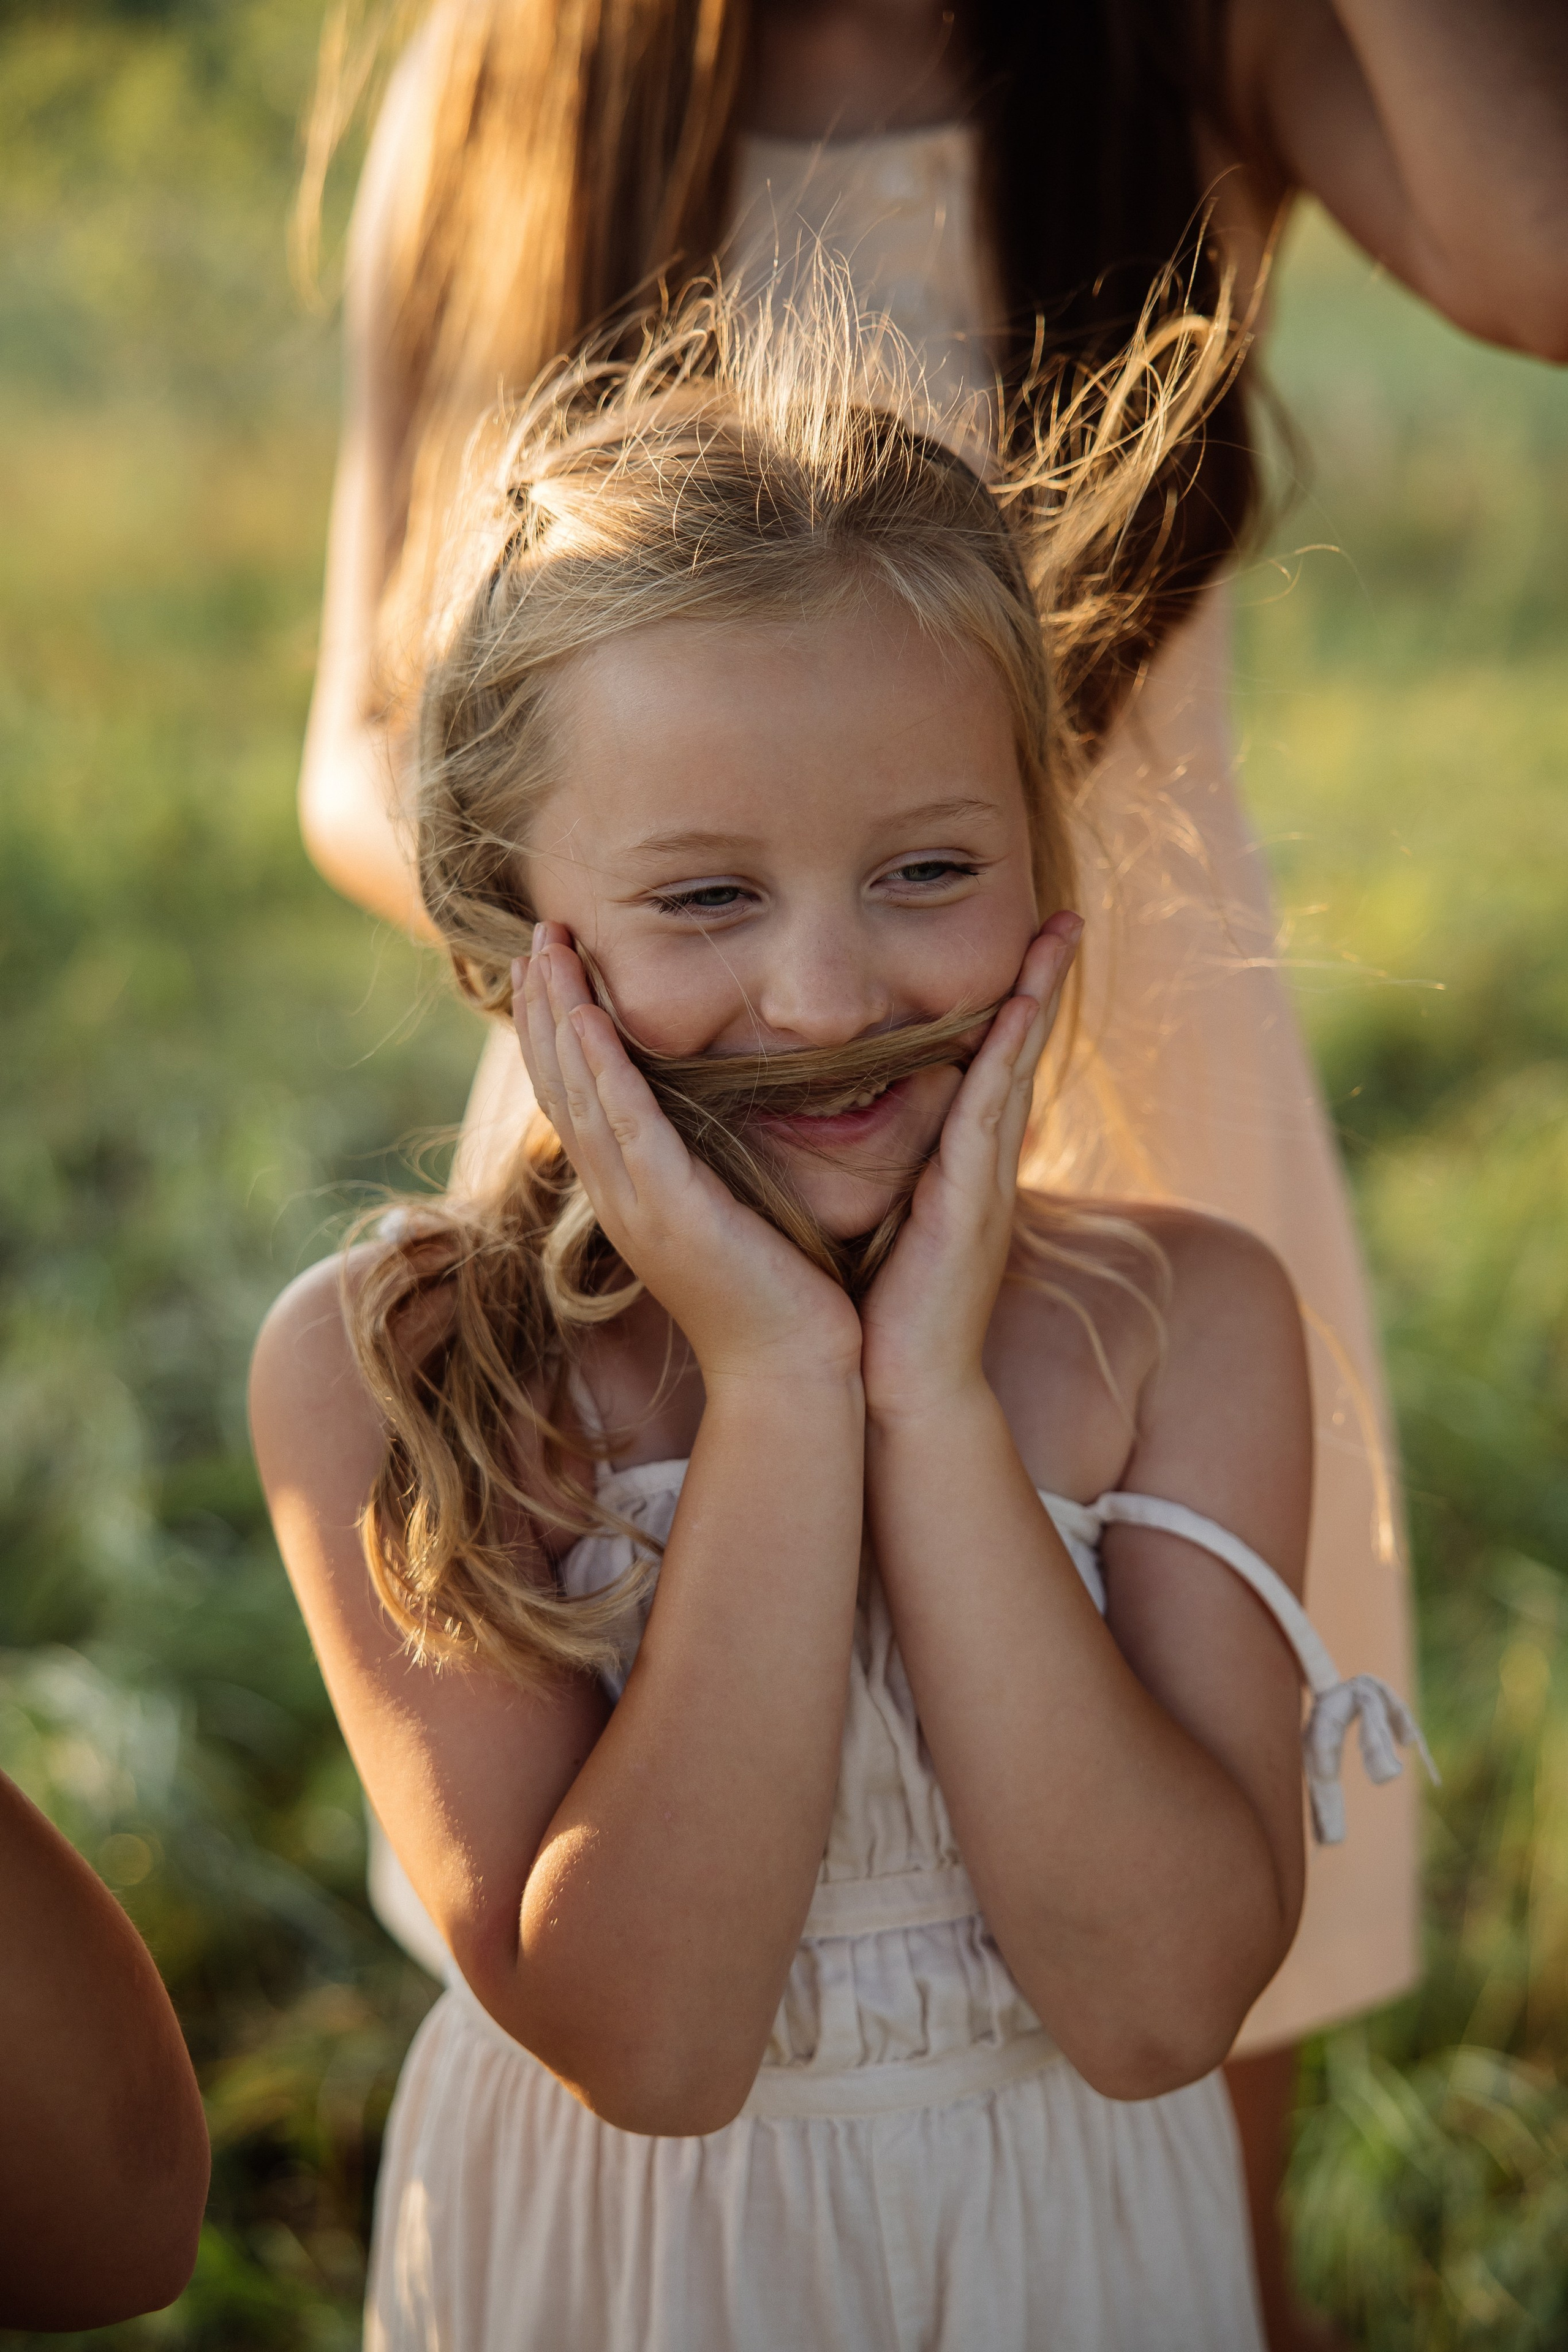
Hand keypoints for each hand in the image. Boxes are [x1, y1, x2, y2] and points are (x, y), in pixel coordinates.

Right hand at [515, 927, 862, 1386]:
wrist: (792, 1368)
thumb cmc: (779, 1292)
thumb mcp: (732, 1209)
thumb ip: (712, 1162)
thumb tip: (717, 1112)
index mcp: (631, 1193)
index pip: (578, 1095)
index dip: (558, 1029)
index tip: (550, 966)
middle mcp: (618, 1195)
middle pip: (562, 1083)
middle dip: (545, 1006)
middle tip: (537, 935)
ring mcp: (636, 1204)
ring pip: (579, 1092)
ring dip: (560, 1016)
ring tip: (547, 950)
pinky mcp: (671, 1210)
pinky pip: (626, 1124)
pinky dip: (603, 1067)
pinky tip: (589, 1017)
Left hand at [857, 913, 1081, 1425]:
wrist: (899, 1390)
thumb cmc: (878, 1314)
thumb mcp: (879, 1222)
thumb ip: (878, 1174)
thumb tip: (837, 1125)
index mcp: (956, 1167)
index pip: (985, 1068)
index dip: (1007, 1007)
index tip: (1021, 945)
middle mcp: (980, 1167)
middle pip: (1017, 1054)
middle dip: (1041, 984)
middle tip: (1065, 918)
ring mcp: (983, 1184)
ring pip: (1014, 1070)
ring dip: (1038, 1001)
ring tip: (1059, 937)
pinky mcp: (968, 1206)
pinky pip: (987, 1117)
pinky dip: (1004, 1061)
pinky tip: (1017, 1014)